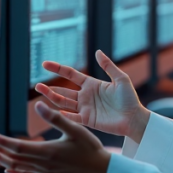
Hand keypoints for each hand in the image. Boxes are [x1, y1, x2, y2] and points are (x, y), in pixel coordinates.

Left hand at [0, 102, 111, 172]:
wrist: (100, 169)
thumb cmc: (90, 147)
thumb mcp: (75, 129)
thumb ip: (55, 117)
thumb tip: (38, 105)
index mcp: (47, 152)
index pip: (18, 147)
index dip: (2, 141)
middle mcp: (43, 164)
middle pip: (13, 158)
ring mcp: (45, 172)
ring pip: (18, 167)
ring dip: (2, 160)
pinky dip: (15, 171)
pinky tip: (7, 169)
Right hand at [35, 50, 149, 143]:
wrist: (134, 118)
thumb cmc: (130, 99)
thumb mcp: (121, 79)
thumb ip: (108, 66)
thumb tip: (97, 51)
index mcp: (91, 84)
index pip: (71, 75)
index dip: (58, 69)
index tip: (45, 64)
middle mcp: (85, 96)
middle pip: (63, 91)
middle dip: (49, 88)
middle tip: (37, 85)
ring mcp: (85, 108)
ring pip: (64, 103)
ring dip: (52, 98)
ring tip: (40, 94)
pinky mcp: (88, 120)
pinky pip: (72, 117)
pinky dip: (64, 115)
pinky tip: (55, 111)